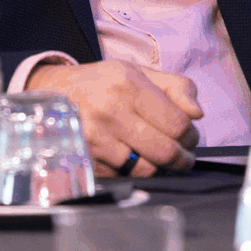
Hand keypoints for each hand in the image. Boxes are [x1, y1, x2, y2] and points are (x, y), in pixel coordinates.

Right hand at [25, 60, 202, 176]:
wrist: (53, 93)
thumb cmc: (103, 83)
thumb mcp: (139, 72)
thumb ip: (177, 87)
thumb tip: (197, 114)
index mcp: (128, 85)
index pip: (177, 123)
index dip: (190, 136)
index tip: (189, 138)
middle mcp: (110, 111)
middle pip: (165, 151)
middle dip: (181, 158)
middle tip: (182, 157)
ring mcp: (95, 138)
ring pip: (145, 170)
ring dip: (158, 168)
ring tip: (158, 158)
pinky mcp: (84, 159)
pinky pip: (122, 178)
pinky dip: (133, 174)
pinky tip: (132, 160)